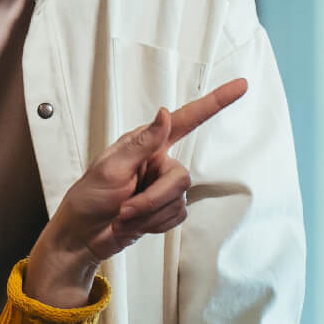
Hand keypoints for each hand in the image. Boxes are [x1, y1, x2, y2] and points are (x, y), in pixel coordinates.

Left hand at [25, 78, 248, 306]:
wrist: (83, 236)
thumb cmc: (88, 198)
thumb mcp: (110, 167)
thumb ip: (142, 142)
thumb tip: (164, 113)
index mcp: (146, 143)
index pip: (186, 119)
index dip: (215, 103)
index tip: (240, 86)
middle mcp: (159, 161)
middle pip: (181, 178)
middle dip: (152, 200)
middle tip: (124, 210)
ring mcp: (163, 187)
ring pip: (179, 201)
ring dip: (148, 215)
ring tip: (123, 216)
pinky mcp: (166, 209)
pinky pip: (176, 217)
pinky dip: (153, 225)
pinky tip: (134, 224)